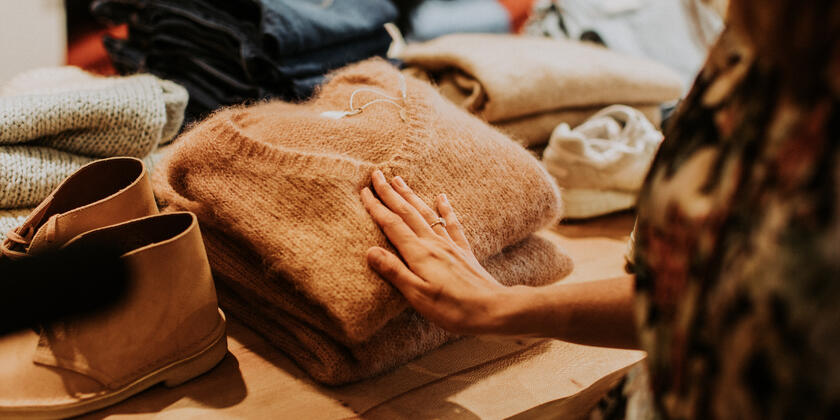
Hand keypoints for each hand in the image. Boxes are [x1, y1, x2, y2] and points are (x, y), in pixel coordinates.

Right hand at [360, 170, 512, 334]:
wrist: (492, 309)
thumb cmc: (452, 309)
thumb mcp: (417, 295)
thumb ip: (394, 271)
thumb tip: (370, 251)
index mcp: (419, 254)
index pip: (392, 224)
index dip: (377, 207)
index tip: (364, 191)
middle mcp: (433, 243)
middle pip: (407, 212)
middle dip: (390, 193)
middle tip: (376, 175)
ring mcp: (450, 245)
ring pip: (426, 213)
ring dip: (411, 195)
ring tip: (399, 180)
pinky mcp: (463, 251)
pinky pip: (452, 223)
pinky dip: (445, 208)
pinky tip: (441, 197)